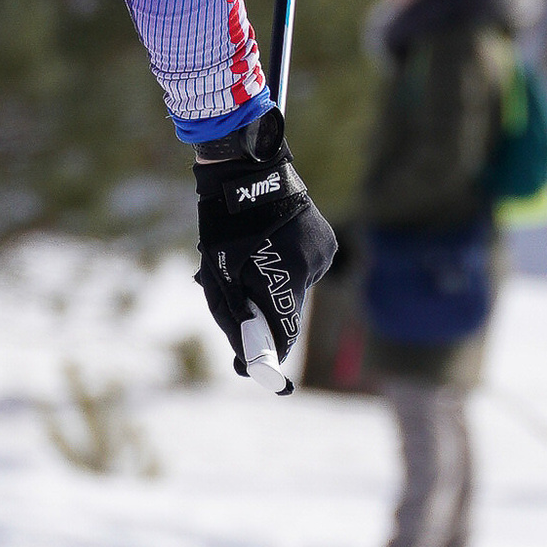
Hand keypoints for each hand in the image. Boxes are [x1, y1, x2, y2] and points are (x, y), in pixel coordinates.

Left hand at [194, 113, 337, 393]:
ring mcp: (323, 253)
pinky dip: (285, 265)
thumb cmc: (224, 225)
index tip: (260, 375)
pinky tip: (267, 245)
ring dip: (273, 283)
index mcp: (285, 279)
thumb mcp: (219, 274)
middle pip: (288, 309)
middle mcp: (312, 269)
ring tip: (249, 256)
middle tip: (234, 291)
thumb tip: (244, 354)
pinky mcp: (327, 240)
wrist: (248, 171)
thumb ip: (232, 317)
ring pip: (296, 287)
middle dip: (262, 309)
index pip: (285, 334)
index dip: (271, 357)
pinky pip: (305, 266)